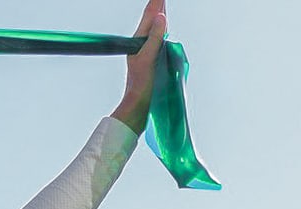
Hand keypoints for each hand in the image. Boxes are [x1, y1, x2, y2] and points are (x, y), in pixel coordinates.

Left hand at [112, 0, 166, 134]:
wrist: (138, 106)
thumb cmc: (141, 85)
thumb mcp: (148, 58)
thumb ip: (154, 37)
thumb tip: (160, 18)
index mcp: (139, 41)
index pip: (149, 16)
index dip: (156, 4)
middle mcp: (142, 45)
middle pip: (152, 21)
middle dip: (157, 8)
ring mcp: (147, 53)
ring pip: (155, 30)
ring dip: (159, 18)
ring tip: (162, 7)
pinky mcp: (151, 61)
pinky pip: (158, 41)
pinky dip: (161, 32)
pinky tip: (162, 31)